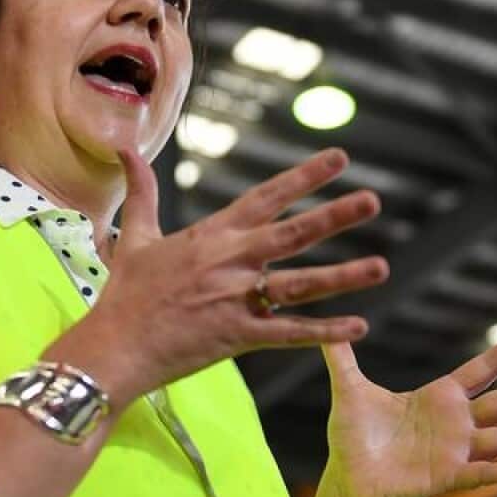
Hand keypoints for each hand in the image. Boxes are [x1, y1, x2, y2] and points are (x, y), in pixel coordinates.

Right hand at [63, 148, 388, 405]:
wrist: (115, 346)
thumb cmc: (125, 294)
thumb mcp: (134, 237)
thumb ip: (141, 192)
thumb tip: (126, 150)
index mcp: (213, 236)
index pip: (266, 197)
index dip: (304, 176)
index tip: (339, 159)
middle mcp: (230, 261)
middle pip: (292, 233)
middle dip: (335, 215)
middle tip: (373, 201)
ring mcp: (237, 299)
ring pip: (299, 284)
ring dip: (343, 276)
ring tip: (382, 267)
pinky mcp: (238, 336)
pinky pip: (290, 334)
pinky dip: (325, 332)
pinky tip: (359, 327)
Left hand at [314, 324, 496, 496]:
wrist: (347, 486)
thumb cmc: (352, 441)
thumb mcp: (348, 391)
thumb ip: (341, 357)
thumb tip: (330, 323)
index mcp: (439, 398)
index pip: (484, 368)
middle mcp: (456, 424)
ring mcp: (456, 452)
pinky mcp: (447, 478)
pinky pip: (482, 473)